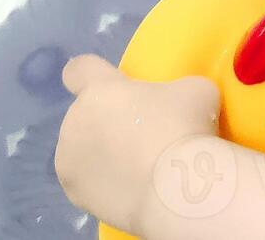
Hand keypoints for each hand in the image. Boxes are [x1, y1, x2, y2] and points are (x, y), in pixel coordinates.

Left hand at [54, 54, 220, 234]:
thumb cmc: (184, 129)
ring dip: (102, 153)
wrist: (176, 189)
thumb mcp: (196, 90)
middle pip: (86, 114)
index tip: (113, 87)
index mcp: (99, 90)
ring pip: (83, 149)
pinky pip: (87, 181)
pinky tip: (132, 188)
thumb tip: (173, 103)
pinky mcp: (74, 194)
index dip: (93, 75)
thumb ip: (172, 90)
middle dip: (108, 121)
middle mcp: (73, 122)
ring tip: (138, 167)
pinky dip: (104, 183)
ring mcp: (69, 161)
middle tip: (143, 135)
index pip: (78, 69)